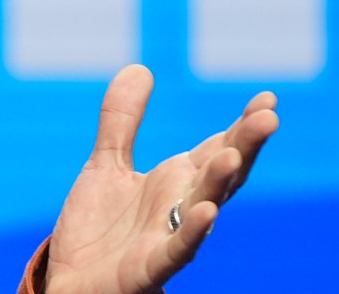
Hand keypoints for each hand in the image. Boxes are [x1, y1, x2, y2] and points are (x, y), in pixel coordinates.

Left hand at [42, 65, 276, 293]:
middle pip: (220, 174)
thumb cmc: (100, 229)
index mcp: (176, 183)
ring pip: (202, 208)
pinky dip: (192, 233)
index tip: (267, 98)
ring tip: (233, 154)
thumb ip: (122, 120)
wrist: (70, 282)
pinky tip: (207, 212)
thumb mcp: (106, 164)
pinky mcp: (149, 269)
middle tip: (268, 116)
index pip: (217, 149)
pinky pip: (176, 252)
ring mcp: (168, 238)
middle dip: (244, 146)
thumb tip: (140, 68)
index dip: (241, 126)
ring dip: (218, 183)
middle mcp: (181, 208)